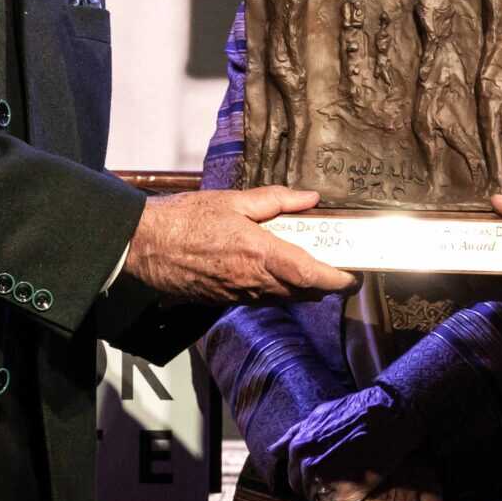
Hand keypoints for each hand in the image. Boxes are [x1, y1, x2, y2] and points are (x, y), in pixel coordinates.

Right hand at [123, 187, 354, 303]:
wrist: (147, 246)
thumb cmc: (186, 220)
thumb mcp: (234, 201)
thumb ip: (276, 201)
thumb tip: (309, 200)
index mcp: (260, 254)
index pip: (312, 276)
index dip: (338, 280)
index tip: (354, 275)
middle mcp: (254, 281)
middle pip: (305, 294)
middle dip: (324, 284)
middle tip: (335, 264)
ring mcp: (240, 295)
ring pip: (285, 299)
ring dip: (301, 287)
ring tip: (305, 263)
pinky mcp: (227, 300)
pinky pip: (263, 299)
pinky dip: (276, 288)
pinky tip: (270, 268)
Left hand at [280, 384, 427, 500]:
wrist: (390, 414)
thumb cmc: (358, 411)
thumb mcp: (320, 414)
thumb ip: (296, 434)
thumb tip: (274, 450)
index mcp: (299, 447)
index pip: (295, 477)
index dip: (311, 480)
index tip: (327, 478)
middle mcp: (307, 464)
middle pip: (306, 493)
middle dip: (321, 492)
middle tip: (342, 485)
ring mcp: (325, 479)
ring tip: (352, 490)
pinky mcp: (345, 491)